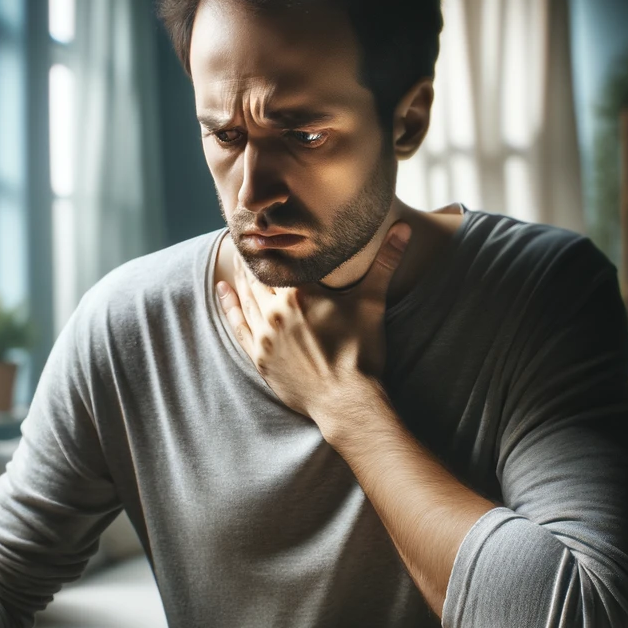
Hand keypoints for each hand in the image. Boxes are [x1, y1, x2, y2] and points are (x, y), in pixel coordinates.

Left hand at [216, 223, 410, 419]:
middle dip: (254, 256)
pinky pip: (238, 325)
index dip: (272, 240)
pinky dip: (229, 306)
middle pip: (259, 276)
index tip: (264, 225)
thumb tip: (404, 228)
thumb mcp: (372, 303)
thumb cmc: (362, 352)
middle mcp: (277, 311)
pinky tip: (223, 289)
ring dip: (241, 276)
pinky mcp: (259, 357)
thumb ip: (385, 262)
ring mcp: (265, 335)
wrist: (347, 402)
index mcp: (301, 293)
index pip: (280, 258)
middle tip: (246, 236)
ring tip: (238, 258)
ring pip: (246, 297)